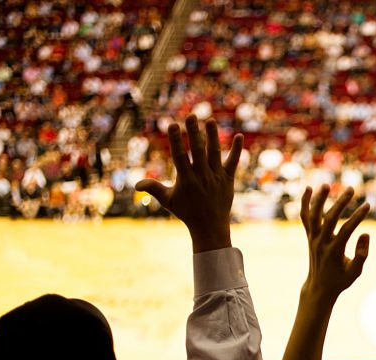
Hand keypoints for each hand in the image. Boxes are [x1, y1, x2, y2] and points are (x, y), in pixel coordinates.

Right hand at [136, 115, 242, 251]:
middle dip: (194, 133)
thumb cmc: (187, 213)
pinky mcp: (228, 180)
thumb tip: (136, 184)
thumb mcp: (168, 201)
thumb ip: (154, 189)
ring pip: (215, 153)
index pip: (179, 156)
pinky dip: (236, 150)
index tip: (172, 124)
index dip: (175, 140)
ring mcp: (216, 177)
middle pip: (198, 151)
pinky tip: (239, 136)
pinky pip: (233, 162)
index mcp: (186, 179)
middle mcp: (202, 176)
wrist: (210, 227)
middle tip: (191, 115)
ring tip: (210, 120)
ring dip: (213, 136)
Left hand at [300, 185, 370, 301]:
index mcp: (334, 252)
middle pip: (329, 219)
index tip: (368, 205)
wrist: (319, 287)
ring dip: (319, 199)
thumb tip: (366, 234)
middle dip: (341, 203)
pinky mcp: (309, 236)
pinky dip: (305, 203)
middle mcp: (321, 243)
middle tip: (351, 189)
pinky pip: (305, 217)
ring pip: (313, 215)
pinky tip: (308, 189)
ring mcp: (313, 238)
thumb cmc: (340, 280)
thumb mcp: (355, 272)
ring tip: (327, 184)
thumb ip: (362, 254)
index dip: (357, 217)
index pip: (346, 231)